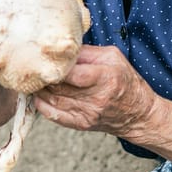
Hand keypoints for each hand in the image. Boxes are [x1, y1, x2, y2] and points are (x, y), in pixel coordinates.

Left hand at [33, 45, 156, 136]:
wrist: (138, 114)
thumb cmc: (126, 81)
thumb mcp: (113, 57)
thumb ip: (86, 52)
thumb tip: (61, 48)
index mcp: (105, 78)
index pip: (72, 74)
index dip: (55, 65)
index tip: (44, 56)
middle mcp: (95, 98)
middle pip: (58, 86)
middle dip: (43, 75)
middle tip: (33, 64)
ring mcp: (87, 113)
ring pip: (51, 99)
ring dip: (39, 88)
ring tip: (34, 77)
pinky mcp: (80, 124)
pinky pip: (53, 115)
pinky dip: (41, 104)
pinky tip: (39, 94)